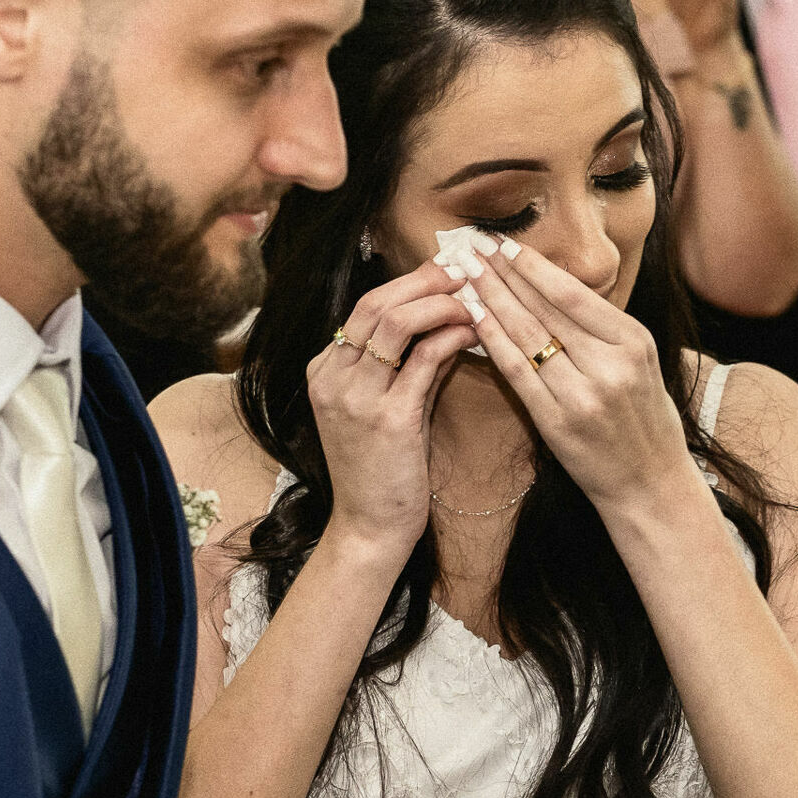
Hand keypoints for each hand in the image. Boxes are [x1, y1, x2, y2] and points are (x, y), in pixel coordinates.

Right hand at [306, 263, 477, 556]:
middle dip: (423, 281)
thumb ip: (411, 365)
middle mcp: (331, 377)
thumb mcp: (389, 407)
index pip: (365, 308)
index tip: (445, 272)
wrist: (370, 527)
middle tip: (464, 270)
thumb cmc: (383, 469)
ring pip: (394, 323)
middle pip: (374, 304)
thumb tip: (449, 324)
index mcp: (324, 370)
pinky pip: (421, 361)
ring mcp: (354, 398)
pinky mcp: (387, 419)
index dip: (409, 284)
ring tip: (472, 299)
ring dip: (438, 303)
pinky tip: (473, 333)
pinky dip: (450, 339)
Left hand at [459, 240, 698, 510]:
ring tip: (466, 274)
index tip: (504, 244)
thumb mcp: (640, 364)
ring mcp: (582, 395)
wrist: (650, 485)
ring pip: (527, 335)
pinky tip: (473, 319)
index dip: (533, 267)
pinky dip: (493, 342)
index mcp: (633, 342)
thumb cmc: (643, 420)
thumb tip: (549, 285)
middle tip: (473, 247)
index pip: (572, 294)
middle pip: (545, 309)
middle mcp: (610, 365)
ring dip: (491, 299)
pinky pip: (517, 372)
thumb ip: (602, 329)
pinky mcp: (557, 422)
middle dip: (504, 274)